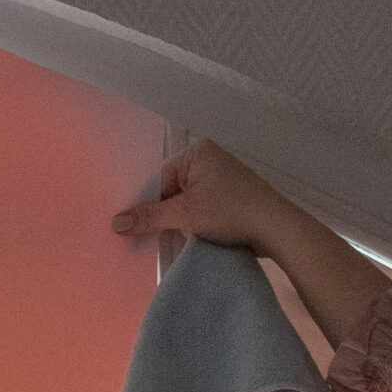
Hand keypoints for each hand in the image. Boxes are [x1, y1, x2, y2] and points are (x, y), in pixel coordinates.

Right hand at [109, 138, 297, 253]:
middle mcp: (210, 159)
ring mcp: (223, 177)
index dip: (147, 203)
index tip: (133, 226)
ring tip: (167, 239)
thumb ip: (149, 217)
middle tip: (144, 236)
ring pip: (187, 200)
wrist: (276, 229)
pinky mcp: (233, 196)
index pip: (160, 177)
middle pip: (172, 189)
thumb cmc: (229, 212)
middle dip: (162, 212)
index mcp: (197, 152)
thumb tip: (116, 222)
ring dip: (179, 220)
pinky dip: (195, 222)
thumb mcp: (184, 215)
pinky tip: (189, 238)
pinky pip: (203, 207)